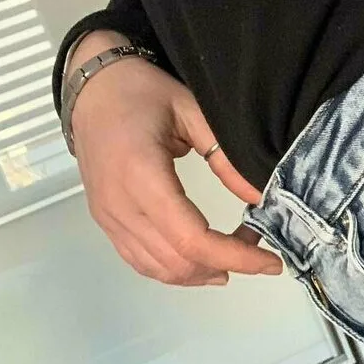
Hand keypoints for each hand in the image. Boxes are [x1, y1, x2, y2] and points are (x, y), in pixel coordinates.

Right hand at [67, 30, 281, 286]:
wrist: (92, 91)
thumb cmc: (141, 93)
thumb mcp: (192, 110)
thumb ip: (224, 156)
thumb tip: (259, 196)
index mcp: (141, 174)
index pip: (192, 238)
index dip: (235, 256)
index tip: (270, 261)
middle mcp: (119, 205)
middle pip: (178, 261)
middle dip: (226, 264)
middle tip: (260, 251)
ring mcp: (108, 217)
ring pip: (159, 269)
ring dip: (203, 272)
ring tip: (237, 254)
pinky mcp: (106, 222)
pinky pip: (141, 261)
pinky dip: (176, 270)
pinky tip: (204, 263)